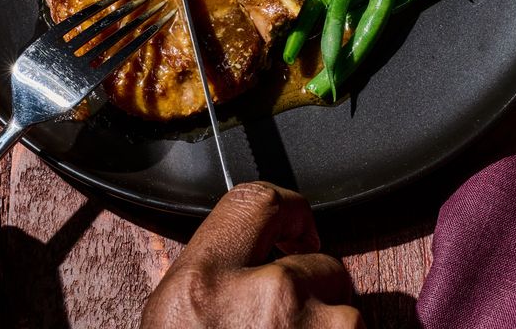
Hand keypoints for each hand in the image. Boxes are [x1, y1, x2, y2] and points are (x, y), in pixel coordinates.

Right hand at [142, 182, 362, 327]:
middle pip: (319, 262)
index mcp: (204, 282)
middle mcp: (266, 298)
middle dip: (312, 289)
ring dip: (328, 327)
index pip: (259, 200)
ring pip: (346, 311)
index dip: (288, 211)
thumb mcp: (169, 321)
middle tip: (289, 323)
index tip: (297, 226)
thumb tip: (246, 251)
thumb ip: (210, 276)